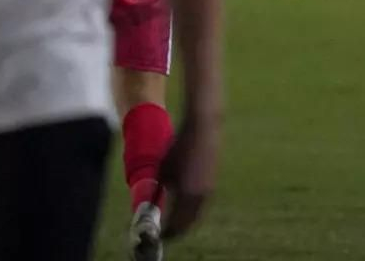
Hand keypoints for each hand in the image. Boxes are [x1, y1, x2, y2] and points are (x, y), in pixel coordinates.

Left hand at [159, 112, 219, 238]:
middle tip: (168, 231)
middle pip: (189, 223)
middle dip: (178, 229)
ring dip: (187, 221)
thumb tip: (152, 203)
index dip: (168, 232)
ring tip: (175, 221)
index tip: (160, 234)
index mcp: (186, 194)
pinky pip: (202, 205)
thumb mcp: (164, 169)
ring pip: (197, 214)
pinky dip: (193, 210)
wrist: (203, 129)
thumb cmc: (179, 147)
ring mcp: (209, 190)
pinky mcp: (212, 184)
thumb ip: (159, 189)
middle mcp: (200, 196)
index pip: (177, 224)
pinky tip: (186, 206)